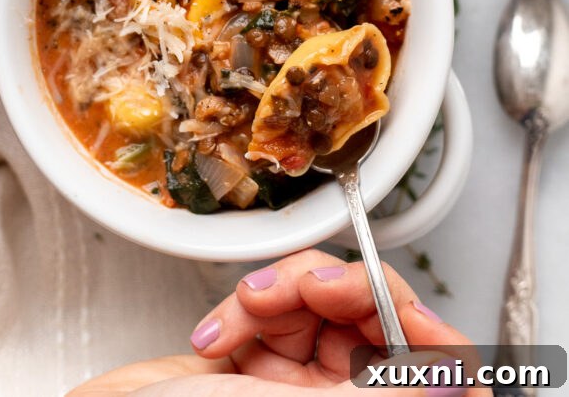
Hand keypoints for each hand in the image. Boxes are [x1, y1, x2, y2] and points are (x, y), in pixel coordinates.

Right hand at [190, 248, 479, 387]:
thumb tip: (455, 381)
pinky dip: (249, 306)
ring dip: (284, 294)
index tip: (407, 313)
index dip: (434, 344)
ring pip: (326, 306)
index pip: (441, 384)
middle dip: (340, 293)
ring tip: (247, 307)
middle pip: (381, 329)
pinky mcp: (261, 361)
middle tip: (312, 288)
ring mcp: (300, 390)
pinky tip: (219, 332)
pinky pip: (279, 307)